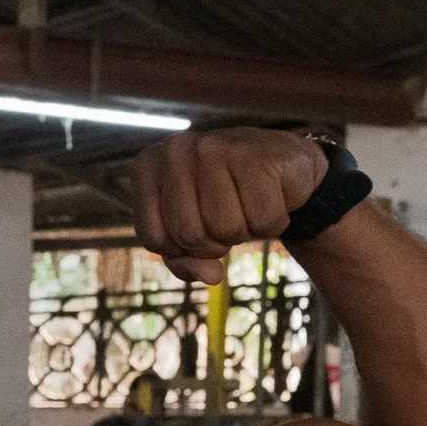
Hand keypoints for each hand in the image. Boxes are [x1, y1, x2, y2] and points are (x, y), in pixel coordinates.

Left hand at [132, 129, 327, 284]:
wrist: (279, 161)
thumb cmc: (225, 197)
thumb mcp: (192, 228)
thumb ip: (184, 260)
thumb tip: (211, 276)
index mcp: (147, 167)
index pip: (154, 239)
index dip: (182, 250)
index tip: (200, 228)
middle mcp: (175, 151)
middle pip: (188, 236)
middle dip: (214, 243)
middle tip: (228, 217)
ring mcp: (215, 149)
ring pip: (226, 230)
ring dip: (245, 231)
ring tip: (248, 203)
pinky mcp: (256, 157)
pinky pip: (263, 220)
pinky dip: (273, 222)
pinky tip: (272, 195)